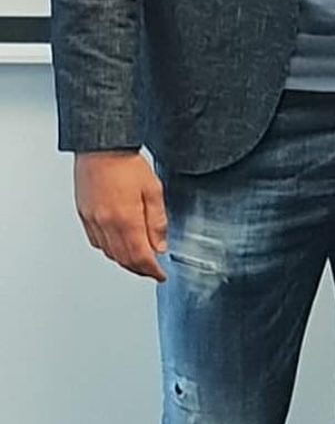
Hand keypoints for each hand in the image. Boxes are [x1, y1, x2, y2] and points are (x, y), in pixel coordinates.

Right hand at [74, 150, 167, 279]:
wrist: (101, 148)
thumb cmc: (127, 163)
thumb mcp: (153, 190)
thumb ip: (157, 222)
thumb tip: (159, 245)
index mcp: (126, 219)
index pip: (141, 256)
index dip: (152, 270)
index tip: (160, 275)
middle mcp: (106, 224)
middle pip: (124, 259)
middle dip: (140, 269)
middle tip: (152, 271)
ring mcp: (93, 221)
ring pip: (109, 253)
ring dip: (125, 261)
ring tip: (139, 260)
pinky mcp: (84, 215)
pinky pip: (96, 242)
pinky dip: (110, 249)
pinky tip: (118, 245)